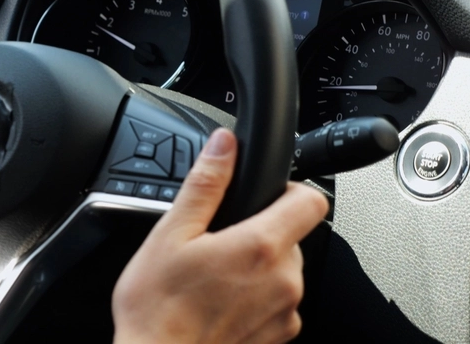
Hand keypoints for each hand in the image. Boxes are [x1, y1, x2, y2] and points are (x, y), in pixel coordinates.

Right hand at [111, 128, 328, 343]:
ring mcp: (285, 312)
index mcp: (260, 246)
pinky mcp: (278, 336)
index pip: (311, 200)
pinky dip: (256, 296)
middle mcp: (284, 280)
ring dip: (257, 266)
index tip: (264, 194)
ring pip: (284, 269)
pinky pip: (278, 301)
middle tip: (215, 243)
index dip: (290, 189)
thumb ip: (205, 184)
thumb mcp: (170, 233)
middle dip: (260, 231)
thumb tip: (223, 145)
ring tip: (212, 275)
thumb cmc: (158, 307)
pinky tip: (219, 300)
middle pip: (292, 235)